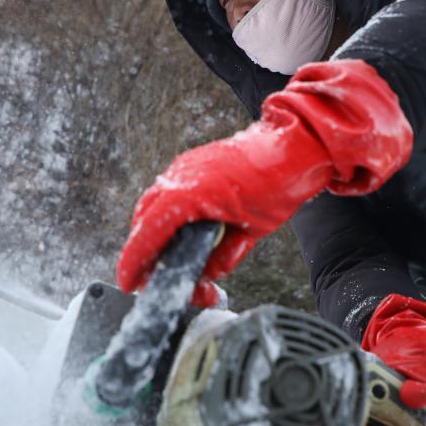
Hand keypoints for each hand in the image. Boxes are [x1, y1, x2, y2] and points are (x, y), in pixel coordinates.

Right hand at [116, 60, 412, 306]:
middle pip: (144, 220)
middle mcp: (180, 177)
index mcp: (191, 194)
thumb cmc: (280, 182)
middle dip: (145, 252)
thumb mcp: (253, 232)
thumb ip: (223, 257)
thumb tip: (206, 275)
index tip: (128, 282)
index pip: (148, 233)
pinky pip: (168, 191)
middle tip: (158, 279)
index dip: (134, 262)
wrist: (297, 143)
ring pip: (153, 205)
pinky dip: (167, 214)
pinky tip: (183, 232)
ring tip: (171, 259)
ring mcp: (184, 167)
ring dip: (154, 233)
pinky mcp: (192, 163)